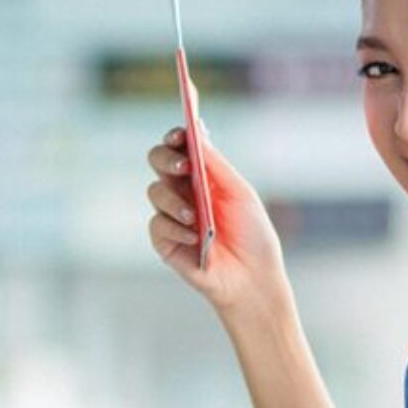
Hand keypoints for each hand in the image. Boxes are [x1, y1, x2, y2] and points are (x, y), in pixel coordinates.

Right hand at [146, 128, 286, 314]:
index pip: (180, 147)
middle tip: (183, 166)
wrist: (253, 277)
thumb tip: (196, 129)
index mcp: (201, 175)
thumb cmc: (252, 234)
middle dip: (166, 159)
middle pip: (158, 161)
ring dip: (173, 199)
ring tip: (193, 215)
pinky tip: (193, 237)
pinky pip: (157, 225)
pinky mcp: (164, 242)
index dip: (175, 136)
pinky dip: (174, 228)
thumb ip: (216, 164)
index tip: (181, 134)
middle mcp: (182, 191)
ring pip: (154, 192)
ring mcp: (171, 216)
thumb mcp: (239, 193)